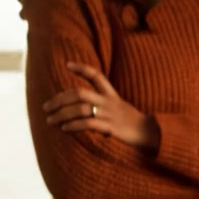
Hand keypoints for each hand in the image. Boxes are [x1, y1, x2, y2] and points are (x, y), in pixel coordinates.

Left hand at [43, 63, 158, 150]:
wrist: (152, 134)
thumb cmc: (135, 124)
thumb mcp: (121, 109)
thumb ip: (105, 107)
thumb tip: (86, 113)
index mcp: (112, 95)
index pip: (96, 75)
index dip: (81, 68)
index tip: (68, 64)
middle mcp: (109, 102)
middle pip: (79, 93)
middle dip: (59, 99)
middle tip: (46, 107)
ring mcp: (110, 114)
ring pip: (80, 109)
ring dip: (61, 114)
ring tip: (50, 120)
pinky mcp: (111, 127)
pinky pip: (88, 124)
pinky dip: (73, 126)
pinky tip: (64, 129)